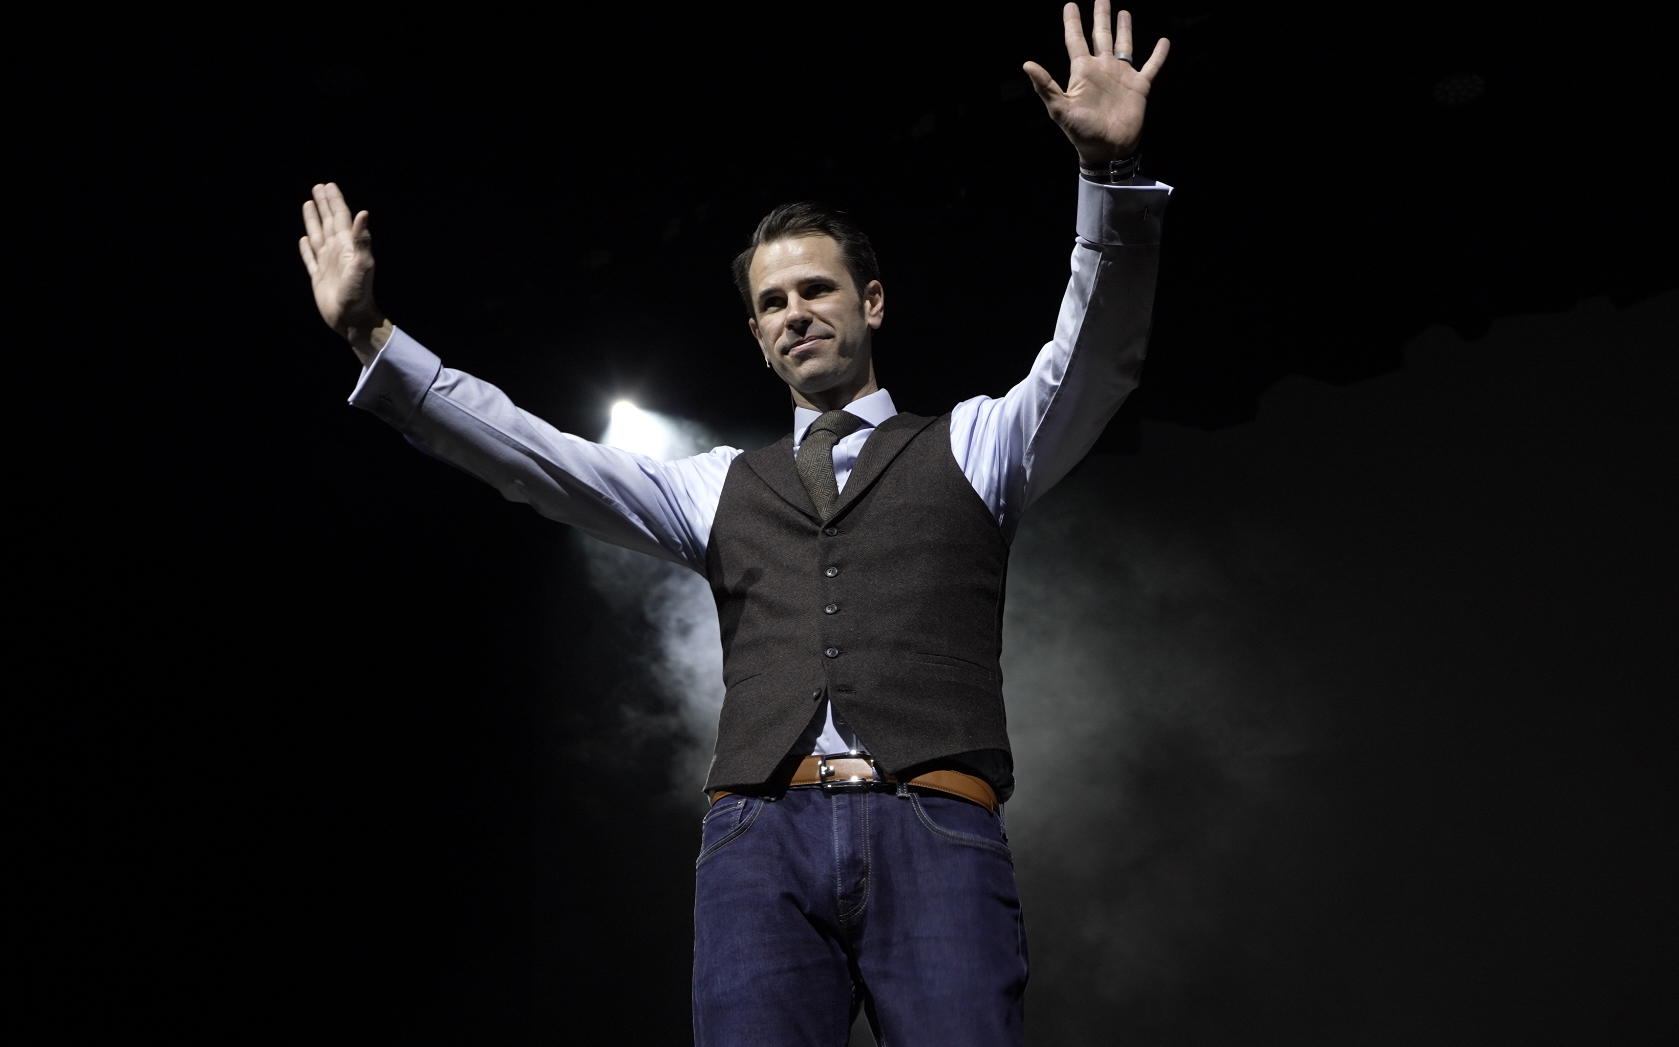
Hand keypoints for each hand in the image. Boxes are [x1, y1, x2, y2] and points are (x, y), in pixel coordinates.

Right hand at [298, 182, 390, 365]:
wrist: (352, 319)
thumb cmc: (358, 293)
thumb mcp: (362, 265)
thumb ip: (362, 240)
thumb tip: (363, 213)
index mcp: (346, 246)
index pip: (340, 217)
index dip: (334, 201)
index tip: (328, 185)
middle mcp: (336, 251)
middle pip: (328, 222)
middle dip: (324, 204)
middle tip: (318, 187)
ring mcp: (327, 263)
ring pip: (318, 235)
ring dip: (313, 220)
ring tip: (308, 204)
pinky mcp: (318, 277)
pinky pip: (310, 258)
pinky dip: (305, 248)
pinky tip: (303, 240)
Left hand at [1024, 3, 1168, 163]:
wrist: (1108, 150)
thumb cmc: (1081, 132)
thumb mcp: (1060, 109)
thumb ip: (1045, 86)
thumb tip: (1026, 64)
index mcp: (1083, 71)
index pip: (1075, 40)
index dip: (1072, 22)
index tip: (1070, 4)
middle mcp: (1102, 69)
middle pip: (1100, 35)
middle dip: (1100, 16)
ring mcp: (1121, 76)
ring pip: (1123, 44)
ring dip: (1124, 28)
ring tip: (1124, 11)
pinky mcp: (1139, 86)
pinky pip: (1151, 66)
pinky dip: (1158, 54)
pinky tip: (1164, 42)